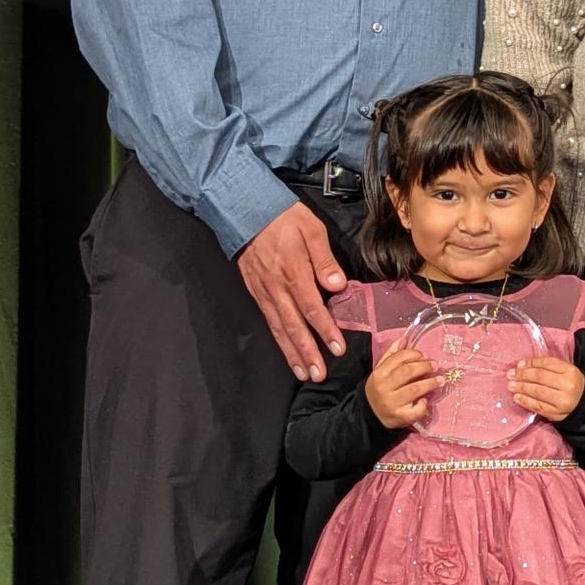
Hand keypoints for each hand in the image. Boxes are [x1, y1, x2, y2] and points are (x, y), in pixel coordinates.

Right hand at [237, 201, 348, 381]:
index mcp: (293, 272)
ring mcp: (264, 292)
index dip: (325, 330)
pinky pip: (268, 321)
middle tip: (319, 375)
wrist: (245, 210)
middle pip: (293, 326)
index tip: (337, 349)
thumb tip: (338, 286)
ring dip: (292, 353)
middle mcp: (276, 287)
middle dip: (307, 352)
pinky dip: (278, 340)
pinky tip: (287, 351)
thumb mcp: (311, 229)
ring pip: (278, 328)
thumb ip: (325, 259)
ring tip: (304, 373)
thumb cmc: (285, 218)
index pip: (312, 308)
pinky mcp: (256, 292)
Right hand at [365, 342, 443, 428]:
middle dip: (424, 366)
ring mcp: (392, 403)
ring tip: (441, 380)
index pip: (398, 358)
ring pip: (415, 389)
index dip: (414, 354)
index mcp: (379, 374)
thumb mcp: (381, 371)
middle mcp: (384, 388)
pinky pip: (415, 411)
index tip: (425, 356)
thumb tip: (404, 339)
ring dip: (430, 383)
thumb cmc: (380, 390)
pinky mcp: (399, 417)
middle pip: (408, 372)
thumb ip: (392, 355)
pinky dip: (423, 405)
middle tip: (436, 366)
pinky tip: (425, 401)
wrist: (369, 416)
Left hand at [507, 356, 584, 420]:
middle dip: (523, 375)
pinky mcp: (556, 413)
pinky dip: (525, 401)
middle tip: (510, 375)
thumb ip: (549, 367)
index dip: (531, 363)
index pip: (547, 364)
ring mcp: (562, 401)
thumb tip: (523, 366)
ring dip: (521, 388)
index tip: (519, 364)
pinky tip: (517, 397)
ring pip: (537, 392)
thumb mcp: (566, 371)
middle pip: (540, 377)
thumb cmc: (571, 385)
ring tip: (511, 385)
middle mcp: (567, 385)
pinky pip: (537, 406)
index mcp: (570, 371)